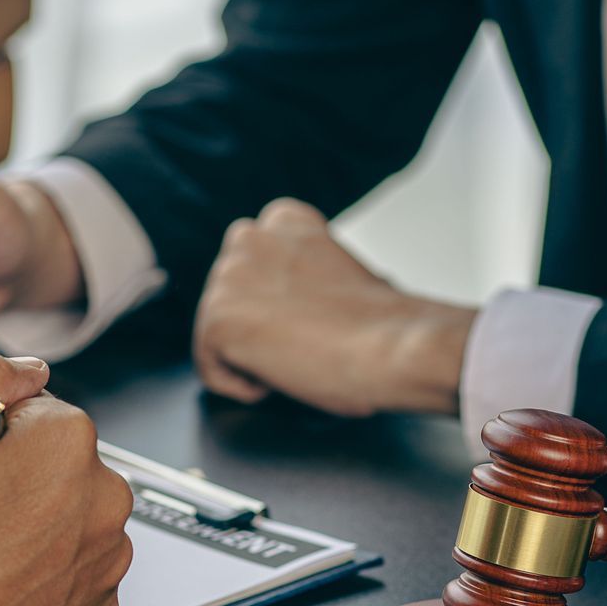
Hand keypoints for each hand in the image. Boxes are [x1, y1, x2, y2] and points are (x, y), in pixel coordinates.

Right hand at [0, 350, 134, 605]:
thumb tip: (24, 370)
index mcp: (68, 444)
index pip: (27, 407)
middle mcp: (104, 500)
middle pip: (50, 463)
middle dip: (6, 478)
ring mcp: (105, 563)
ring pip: (59, 518)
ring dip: (22, 527)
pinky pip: (64, 572)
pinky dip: (33, 576)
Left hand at [192, 199, 474, 416]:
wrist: (394, 346)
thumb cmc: (383, 324)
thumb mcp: (343, 271)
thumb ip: (308, 270)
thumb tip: (301, 301)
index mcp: (284, 219)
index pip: (251, 264)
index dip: (274, 300)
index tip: (308, 320)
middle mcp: (248, 239)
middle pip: (228, 299)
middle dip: (255, 325)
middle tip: (303, 345)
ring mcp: (227, 279)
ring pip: (218, 334)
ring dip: (251, 355)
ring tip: (298, 358)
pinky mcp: (216, 322)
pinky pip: (212, 371)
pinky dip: (245, 387)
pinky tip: (283, 377)